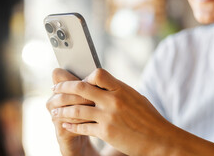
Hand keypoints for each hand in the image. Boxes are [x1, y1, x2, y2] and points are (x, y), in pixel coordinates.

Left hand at [51, 68, 171, 154]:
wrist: (160, 140)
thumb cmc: (149, 118)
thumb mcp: (134, 97)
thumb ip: (117, 90)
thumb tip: (101, 82)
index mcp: (121, 89)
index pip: (97, 73)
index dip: (85, 76)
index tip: (77, 80)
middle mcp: (113, 100)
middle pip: (80, 88)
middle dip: (63, 87)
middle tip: (54, 89)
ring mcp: (108, 116)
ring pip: (76, 109)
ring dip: (61, 109)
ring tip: (53, 109)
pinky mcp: (106, 132)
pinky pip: (82, 127)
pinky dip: (71, 125)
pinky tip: (65, 124)